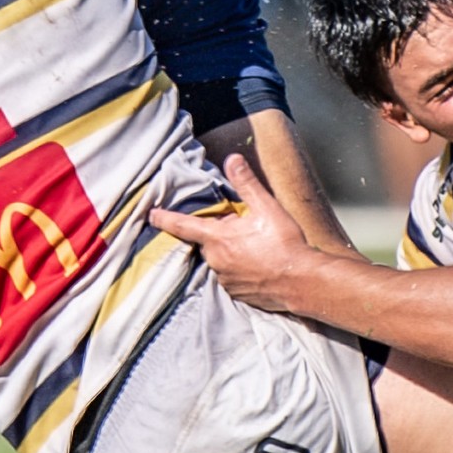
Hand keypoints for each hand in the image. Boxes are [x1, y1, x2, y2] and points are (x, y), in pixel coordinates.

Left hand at [149, 153, 317, 311]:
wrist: (301, 281)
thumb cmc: (285, 244)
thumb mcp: (266, 208)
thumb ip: (246, 183)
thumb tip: (232, 159)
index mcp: (217, 238)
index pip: (182, 225)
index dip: (165, 218)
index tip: (151, 214)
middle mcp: (215, 260)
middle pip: (208, 241)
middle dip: (220, 233)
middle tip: (245, 229)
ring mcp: (225, 279)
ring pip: (219, 259)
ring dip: (230, 252)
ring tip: (256, 248)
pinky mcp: (236, 293)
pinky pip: (230, 276)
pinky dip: (239, 268)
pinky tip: (258, 265)